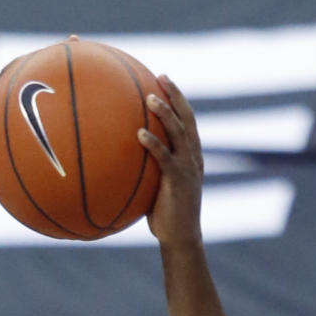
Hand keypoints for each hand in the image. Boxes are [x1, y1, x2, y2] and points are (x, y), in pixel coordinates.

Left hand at [139, 75, 202, 246]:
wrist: (180, 238)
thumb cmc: (165, 216)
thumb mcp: (156, 187)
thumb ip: (147, 169)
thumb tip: (121, 158)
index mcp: (191, 156)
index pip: (187, 120)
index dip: (178, 99)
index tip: (163, 80)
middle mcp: (193, 157)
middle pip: (187, 118)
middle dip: (175, 95)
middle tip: (161, 77)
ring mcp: (188, 168)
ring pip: (179, 133)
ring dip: (165, 113)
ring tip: (150, 98)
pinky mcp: (179, 181)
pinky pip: (166, 158)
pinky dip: (153, 144)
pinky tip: (139, 134)